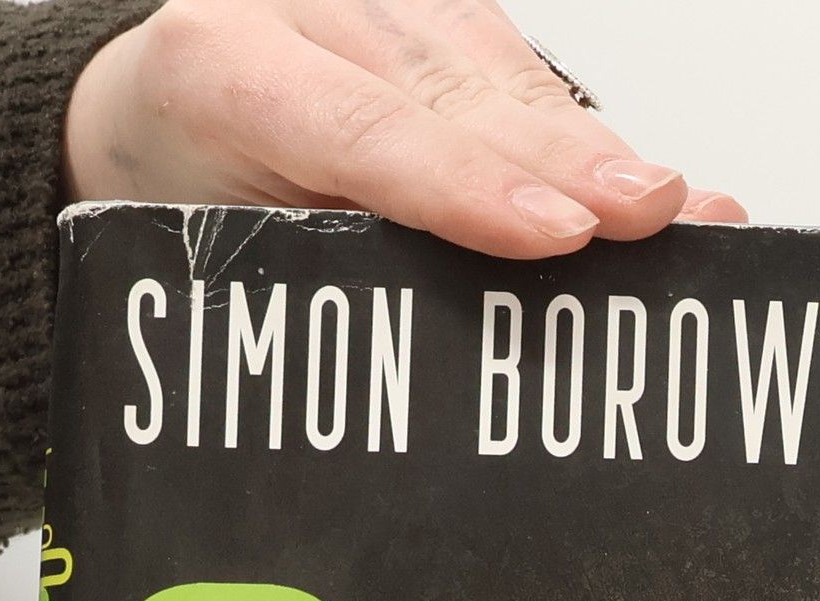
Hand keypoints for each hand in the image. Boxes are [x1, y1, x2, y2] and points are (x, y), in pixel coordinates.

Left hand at [64, 0, 746, 257]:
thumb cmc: (181, 197)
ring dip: (590, 153)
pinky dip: (575, 139)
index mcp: (218, 68)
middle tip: (650, 214)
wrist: (145, 118)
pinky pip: (510, 74)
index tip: (559, 234)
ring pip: (497, 76)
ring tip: (674, 209)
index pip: (363, 129)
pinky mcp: (424, 16)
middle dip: (562, 161)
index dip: (468, 185)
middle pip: (453, 93)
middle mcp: (297, 7)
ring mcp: (370, 0)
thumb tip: (448, 348)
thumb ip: (317, 276)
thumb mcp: (212, 253)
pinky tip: (638, 179)